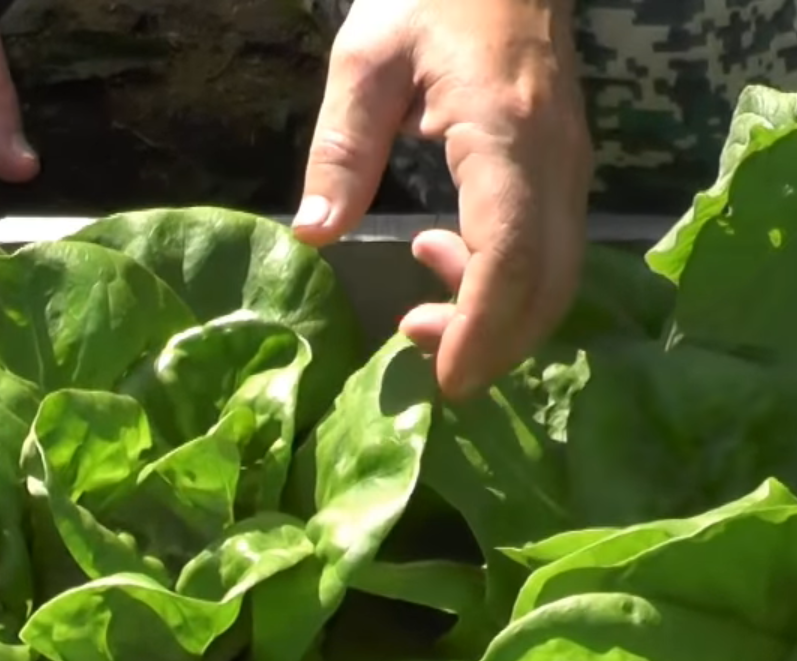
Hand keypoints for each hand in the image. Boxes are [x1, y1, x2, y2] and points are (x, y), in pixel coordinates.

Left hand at [295, 0, 590, 398]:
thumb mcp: (365, 61)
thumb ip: (341, 149)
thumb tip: (313, 234)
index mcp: (506, 135)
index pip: (511, 254)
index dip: (482, 326)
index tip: (446, 378)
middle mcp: (554, 160)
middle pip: (547, 283)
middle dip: (493, 343)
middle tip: (425, 369)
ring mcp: (567, 166)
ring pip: (554, 274)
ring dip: (495, 317)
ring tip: (417, 314)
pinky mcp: (560, 170)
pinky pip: (547, 249)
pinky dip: (502, 282)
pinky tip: (439, 257)